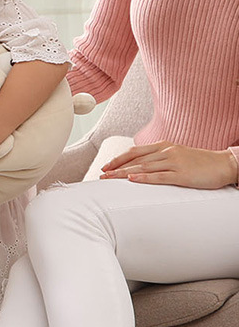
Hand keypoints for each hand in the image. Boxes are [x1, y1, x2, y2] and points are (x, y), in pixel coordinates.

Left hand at [100, 141, 236, 188]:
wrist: (224, 164)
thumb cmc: (200, 162)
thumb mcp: (176, 155)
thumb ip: (159, 158)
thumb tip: (140, 167)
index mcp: (163, 146)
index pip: (135, 152)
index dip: (118, 159)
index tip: (105, 167)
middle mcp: (166, 152)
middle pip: (135, 160)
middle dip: (116, 168)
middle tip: (101, 176)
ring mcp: (174, 162)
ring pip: (143, 168)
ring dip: (124, 174)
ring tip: (109, 179)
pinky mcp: (182, 174)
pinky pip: (159, 176)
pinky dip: (144, 178)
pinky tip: (132, 180)